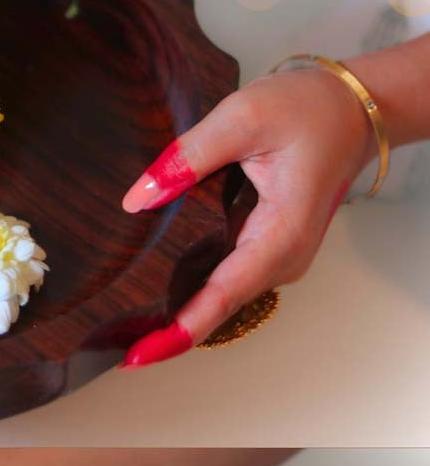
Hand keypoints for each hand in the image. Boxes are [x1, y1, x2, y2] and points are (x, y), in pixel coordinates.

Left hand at [120, 67, 375, 367]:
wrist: (355, 109)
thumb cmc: (309, 109)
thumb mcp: (243, 117)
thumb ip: (187, 158)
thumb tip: (137, 200)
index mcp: (281, 234)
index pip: (222, 296)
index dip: (178, 331)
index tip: (138, 356)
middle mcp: (283, 260)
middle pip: (216, 307)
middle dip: (166, 328)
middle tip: (110, 340)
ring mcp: (278, 260)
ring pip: (219, 298)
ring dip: (175, 311)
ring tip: (121, 325)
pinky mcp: (268, 252)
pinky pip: (225, 281)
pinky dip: (191, 290)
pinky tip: (153, 292)